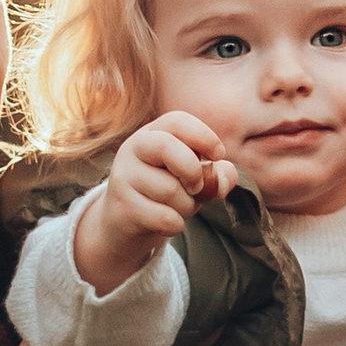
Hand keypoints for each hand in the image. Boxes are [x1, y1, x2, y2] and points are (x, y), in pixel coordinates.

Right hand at [73, 114, 236, 297]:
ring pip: (169, 190)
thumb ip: (216, 174)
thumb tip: (224, 179)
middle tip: (197, 187)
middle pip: (166, 147)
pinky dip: (176, 224)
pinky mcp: (122, 206)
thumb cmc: (164, 191)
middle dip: (192, 170)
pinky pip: (163, 216)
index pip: (177, 121)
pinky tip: (169, 222)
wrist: (125, 221)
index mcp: (152, 134)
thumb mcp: (193, 177)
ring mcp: (123, 177)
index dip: (203, 136)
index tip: (219, 155)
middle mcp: (133, 149)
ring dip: (187, 206)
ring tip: (179, 208)